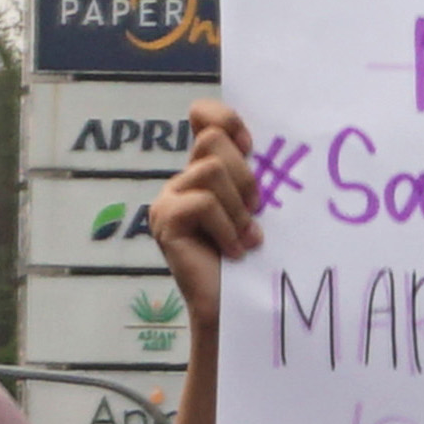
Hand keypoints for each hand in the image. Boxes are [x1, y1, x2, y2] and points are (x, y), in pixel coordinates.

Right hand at [149, 100, 259, 336]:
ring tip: (246, 238)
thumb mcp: (258, 206)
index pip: (203, 116)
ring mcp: (168, 200)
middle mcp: (182, 181)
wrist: (237, 307)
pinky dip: (227, 228)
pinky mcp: (164, 221)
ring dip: (238, 207)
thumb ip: (253, 173)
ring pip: (210, 170)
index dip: (226, 118)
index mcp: (204, 171)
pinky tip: (234, 252)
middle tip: (256, 212)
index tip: (251, 146)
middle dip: (244, 175)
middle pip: (212, 140)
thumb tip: (259, 144)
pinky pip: (203, 203)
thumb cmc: (254, 258)